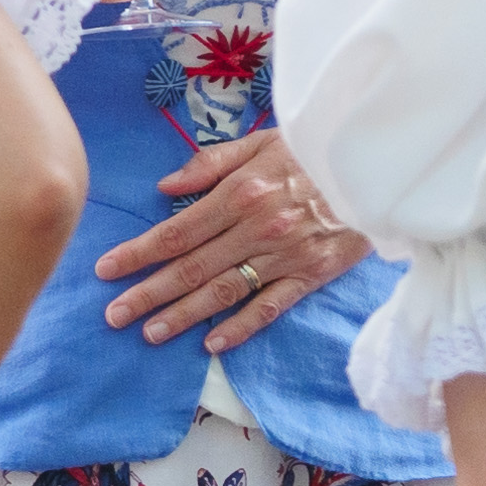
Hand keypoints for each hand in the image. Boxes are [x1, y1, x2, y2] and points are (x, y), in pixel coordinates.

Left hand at [96, 129, 371, 351]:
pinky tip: (212, 345)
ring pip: (224, 292)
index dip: (138, 253)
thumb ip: (210, 163)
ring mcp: (285, 256)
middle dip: (147, 293)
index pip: (176, 231)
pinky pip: (271, 307)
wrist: (380, 165)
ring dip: (183, 315)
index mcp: (239, 194)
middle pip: (191, 268)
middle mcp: (256, 229)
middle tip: (113, 315)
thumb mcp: (261, 141)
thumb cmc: (315, 148)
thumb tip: (165, 186)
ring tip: (149, 333)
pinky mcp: (312, 275)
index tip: (105, 269)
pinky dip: (241, 328)